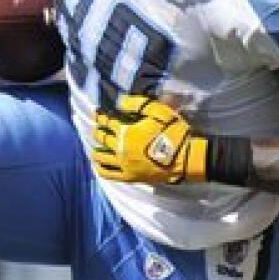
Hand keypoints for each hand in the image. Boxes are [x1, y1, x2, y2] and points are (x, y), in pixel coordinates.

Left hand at [92, 95, 208, 184]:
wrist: (185, 158)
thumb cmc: (173, 132)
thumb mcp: (159, 111)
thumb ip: (138, 104)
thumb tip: (121, 102)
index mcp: (126, 131)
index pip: (108, 122)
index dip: (101, 116)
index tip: (97, 114)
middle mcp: (120, 148)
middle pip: (103, 139)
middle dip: (98, 132)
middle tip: (96, 130)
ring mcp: (123, 164)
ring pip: (102, 158)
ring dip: (96, 152)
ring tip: (94, 150)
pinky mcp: (129, 177)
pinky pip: (109, 174)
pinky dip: (101, 169)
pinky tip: (98, 166)